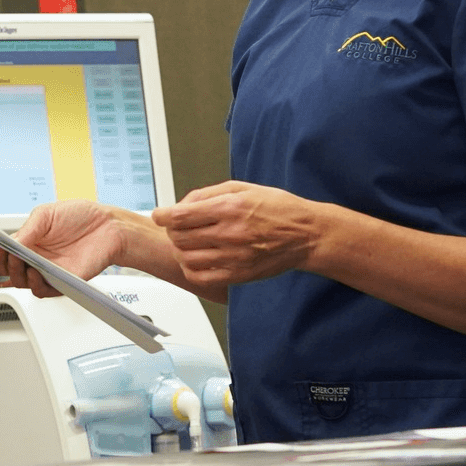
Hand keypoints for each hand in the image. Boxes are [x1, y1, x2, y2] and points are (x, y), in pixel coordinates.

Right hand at [0, 201, 126, 296]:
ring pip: (18, 282)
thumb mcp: (47, 214)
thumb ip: (27, 229)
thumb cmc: (81, 218)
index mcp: (27, 241)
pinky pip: (41, 290)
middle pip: (3, 268)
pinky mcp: (60, 282)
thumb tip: (9, 241)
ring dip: (13, 271)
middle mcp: (34, 258)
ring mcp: (46, 271)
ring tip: (17, 257)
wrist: (109, 228)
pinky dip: (34, 283)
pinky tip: (35, 272)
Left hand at [151, 182, 324, 289]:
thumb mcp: (243, 188)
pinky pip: (200, 277)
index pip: (180, 215)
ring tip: (188, 243)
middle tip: (178, 228)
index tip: (159, 215)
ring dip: (180, 250)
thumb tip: (181, 204)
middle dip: (172, 231)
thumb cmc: (278, 209)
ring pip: (186, 258)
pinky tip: (195, 260)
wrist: (306, 234)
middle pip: (179, 237)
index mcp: (230, 207)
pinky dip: (190, 269)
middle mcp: (230, 233)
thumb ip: (208, 194)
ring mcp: (233, 256)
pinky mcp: (238, 275)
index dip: (162, 215)